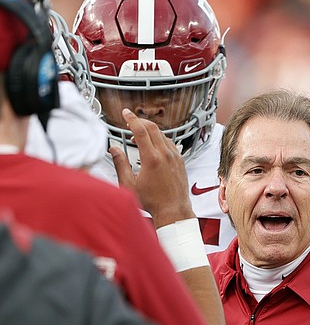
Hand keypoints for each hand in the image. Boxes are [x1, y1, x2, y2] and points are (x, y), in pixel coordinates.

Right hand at [110, 108, 194, 227]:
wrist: (173, 210)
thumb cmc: (152, 202)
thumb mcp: (129, 184)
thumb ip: (120, 164)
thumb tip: (113, 149)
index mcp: (152, 159)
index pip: (141, 130)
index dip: (132, 119)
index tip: (126, 113)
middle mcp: (166, 155)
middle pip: (153, 128)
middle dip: (141, 121)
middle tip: (131, 121)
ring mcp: (175, 157)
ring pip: (163, 135)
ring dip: (150, 131)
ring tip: (139, 137)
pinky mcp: (181, 161)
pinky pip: (170, 143)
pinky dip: (160, 139)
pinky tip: (154, 146)